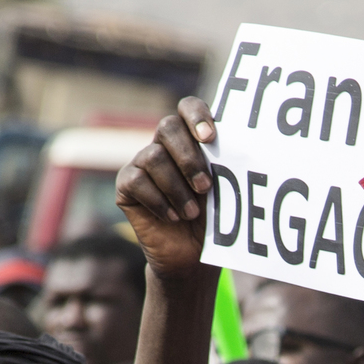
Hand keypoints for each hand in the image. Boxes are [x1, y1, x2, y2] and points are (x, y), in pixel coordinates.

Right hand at [114, 97, 217, 279]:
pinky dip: (159, 201)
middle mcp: (164, 145)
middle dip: (189, 158)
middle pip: (167, 126)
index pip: (188, 107)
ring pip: (153, 157)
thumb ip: (223, 166)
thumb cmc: (212, 218)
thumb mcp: (224, 191)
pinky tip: (173, 217)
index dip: (196, 116)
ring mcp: (142, 162)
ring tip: (192, 213)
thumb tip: (237, 149)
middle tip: (205, 187)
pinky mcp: (126, 184)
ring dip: (177, 188)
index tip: (210, 138)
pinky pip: (137, 181)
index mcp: (191, 138)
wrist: (192, 255)